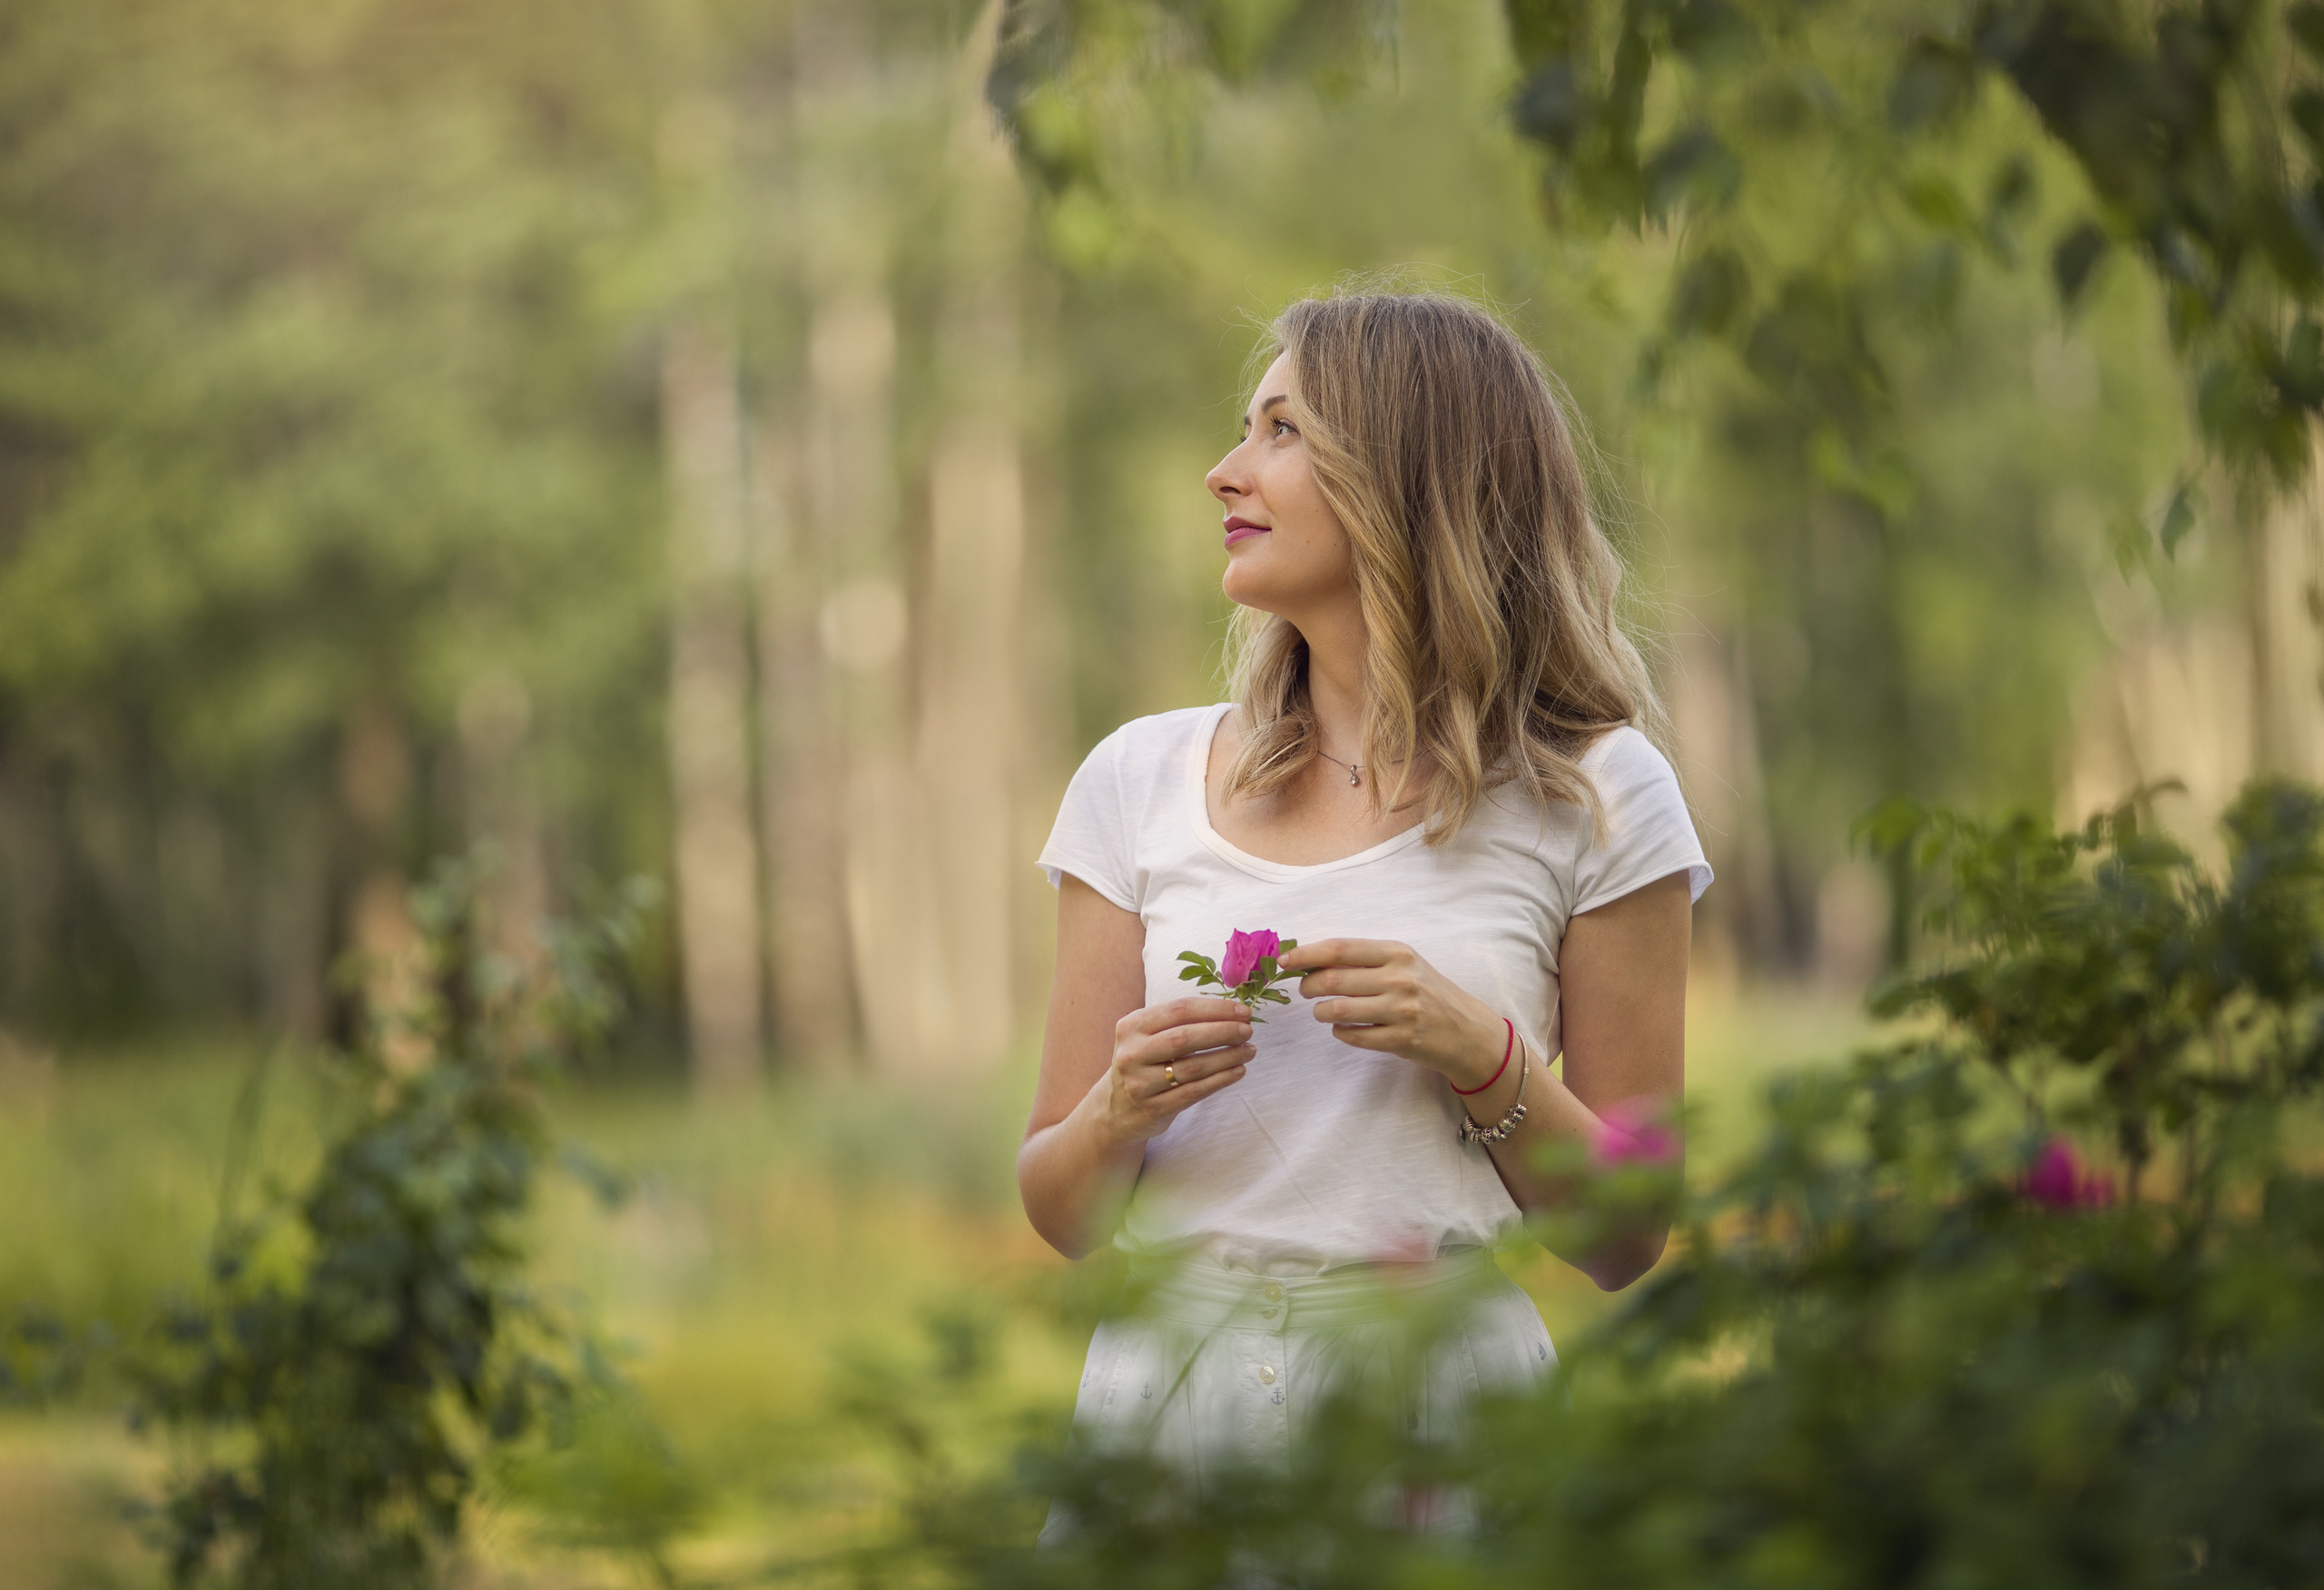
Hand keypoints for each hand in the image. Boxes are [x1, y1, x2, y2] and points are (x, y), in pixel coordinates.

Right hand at [1097, 996, 1253, 1145]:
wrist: (1117, 1109)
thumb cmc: (1144, 1063)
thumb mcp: (1147, 1037)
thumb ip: (1179, 1022)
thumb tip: (1231, 1011)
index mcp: (1131, 1026)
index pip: (1179, 1010)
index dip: (1214, 1009)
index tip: (1243, 1010)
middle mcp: (1132, 1053)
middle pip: (1185, 1037)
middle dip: (1223, 1031)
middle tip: (1248, 1030)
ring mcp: (1140, 1083)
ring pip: (1192, 1067)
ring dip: (1227, 1057)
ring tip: (1249, 1051)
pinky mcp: (1153, 1108)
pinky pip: (1194, 1092)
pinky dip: (1220, 1080)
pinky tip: (1238, 1071)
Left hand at [1279, 939, 1506, 1089]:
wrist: (1467, 1030)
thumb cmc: (1427, 992)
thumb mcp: (1404, 965)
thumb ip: (1364, 960)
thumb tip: (1310, 958)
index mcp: (1397, 952)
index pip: (1339, 949)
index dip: (1306, 954)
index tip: (1284, 961)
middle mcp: (1399, 978)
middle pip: (1332, 980)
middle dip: (1307, 986)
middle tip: (1304, 991)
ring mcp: (1401, 1010)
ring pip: (1337, 1010)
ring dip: (1319, 1012)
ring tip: (1322, 1011)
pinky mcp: (1401, 1040)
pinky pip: (1352, 1036)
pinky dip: (1339, 1033)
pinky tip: (1343, 1029)